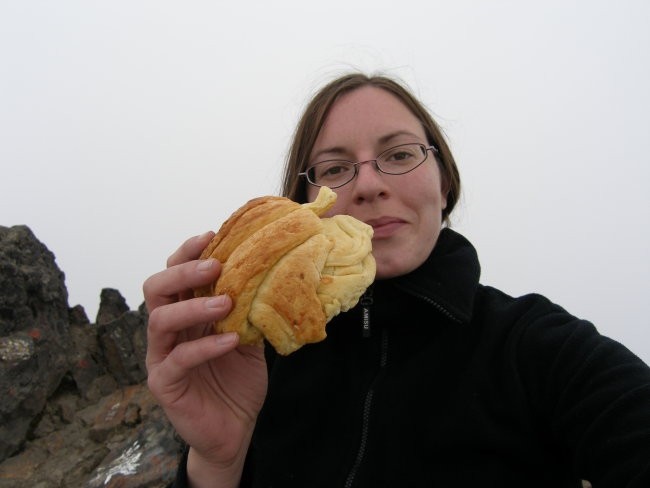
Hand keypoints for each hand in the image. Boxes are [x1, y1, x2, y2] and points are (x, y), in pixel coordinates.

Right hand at [144, 232, 267, 485]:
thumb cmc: (237, 380)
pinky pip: (178, 360)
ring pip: (159, 320)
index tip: (213, 234)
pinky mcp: (164, 384)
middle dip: (183, 270)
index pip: (176, 274)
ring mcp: (161, 357)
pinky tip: (230, 340)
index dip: (188, 252)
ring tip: (225, 301)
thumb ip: (249, 309)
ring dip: (193, 305)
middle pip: (157, 288)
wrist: (235, 430)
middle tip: (215, 264)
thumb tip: (272, 272)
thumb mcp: (249, 338)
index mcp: (186, 315)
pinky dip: (205, 346)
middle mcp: (169, 331)